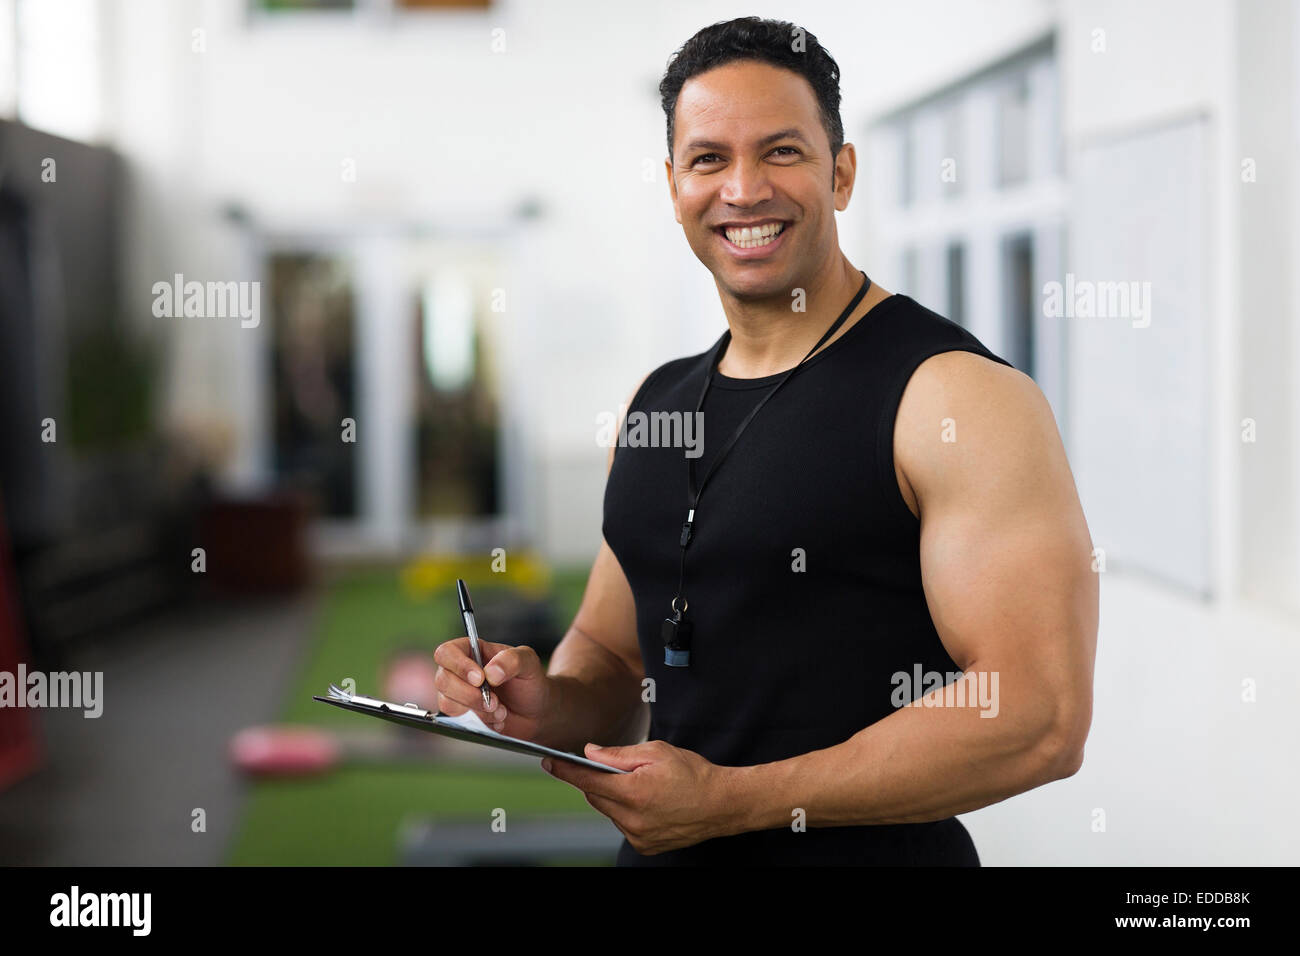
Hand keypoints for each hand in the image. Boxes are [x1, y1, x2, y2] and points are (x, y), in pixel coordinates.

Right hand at [432, 639, 549, 740]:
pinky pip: (457, 721)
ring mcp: (458, 694)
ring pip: (447, 703)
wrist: (536, 712)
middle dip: (470, 695)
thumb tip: (490, 672)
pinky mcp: (462, 715)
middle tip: (495, 701)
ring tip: (501, 710)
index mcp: (472, 651)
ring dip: (477, 710)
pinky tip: (497, 719)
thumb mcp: (529, 663)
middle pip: (443, 680)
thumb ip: (512, 660)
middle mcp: (460, 671)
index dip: (458, 666)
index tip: (480, 679)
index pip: (447, 652)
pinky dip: (480, 722)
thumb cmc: (530, 681)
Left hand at [541, 740, 737, 854]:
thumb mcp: (656, 752)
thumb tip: (590, 753)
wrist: (722, 804)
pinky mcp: (644, 845)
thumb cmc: (693, 773)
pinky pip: (622, 824)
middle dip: (597, 780)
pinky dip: (626, 811)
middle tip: (612, 767)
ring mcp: (638, 835)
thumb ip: (618, 754)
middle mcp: (632, 819)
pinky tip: (648, 801)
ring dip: (614, 797)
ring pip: (609, 811)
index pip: (587, 781)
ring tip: (639, 785)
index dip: (566, 770)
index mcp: (634, 792)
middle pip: (596, 797)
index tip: (549, 762)